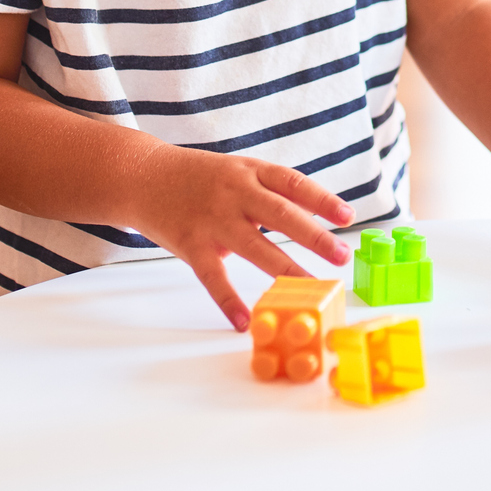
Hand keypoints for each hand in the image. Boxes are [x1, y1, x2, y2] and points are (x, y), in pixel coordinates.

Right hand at [127, 145, 354, 330]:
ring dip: (286, 269)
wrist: (143, 175)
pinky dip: (229, 300)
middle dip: (314, 236)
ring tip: (311, 288)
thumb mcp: (238, 170)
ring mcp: (212, 219)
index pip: (293, 183)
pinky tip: (244, 320)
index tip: (348, 217)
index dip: (322, 199)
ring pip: (255, 247)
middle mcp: (234, 192)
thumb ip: (271, 192)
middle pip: (281, 214)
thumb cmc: (200, 177)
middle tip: (341, 255)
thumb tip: (315, 220)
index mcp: (250, 171)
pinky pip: (213, 277)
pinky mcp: (191, 243)